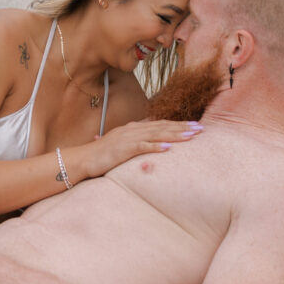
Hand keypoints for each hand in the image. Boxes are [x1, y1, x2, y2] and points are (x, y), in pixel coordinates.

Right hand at [70, 119, 202, 181]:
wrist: (83, 159)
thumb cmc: (102, 155)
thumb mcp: (120, 145)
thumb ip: (135, 142)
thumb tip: (149, 141)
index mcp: (133, 129)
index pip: (159, 124)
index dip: (177, 124)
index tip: (193, 126)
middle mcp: (132, 130)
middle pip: (161, 127)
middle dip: (182, 127)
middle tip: (200, 129)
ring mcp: (127, 139)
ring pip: (156, 135)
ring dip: (174, 135)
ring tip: (191, 136)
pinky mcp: (123, 149)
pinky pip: (142, 147)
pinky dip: (156, 146)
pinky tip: (168, 148)